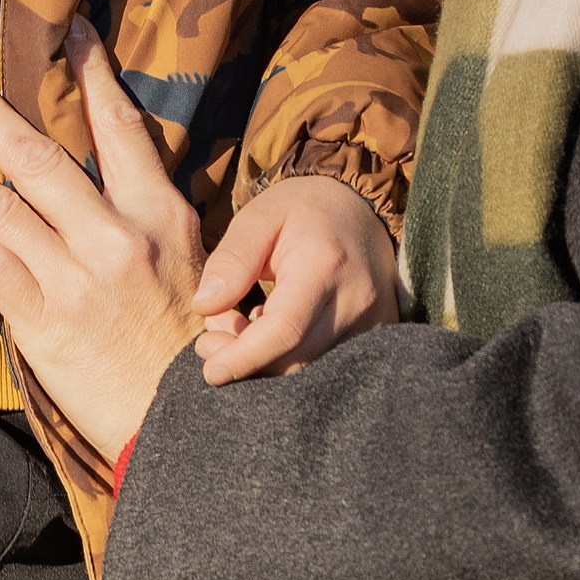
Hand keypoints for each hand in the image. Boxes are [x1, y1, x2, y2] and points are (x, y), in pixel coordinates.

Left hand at [0, 27, 205, 461]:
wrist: (192, 422)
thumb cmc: (188, 341)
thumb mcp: (187, 262)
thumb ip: (142, 216)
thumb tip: (90, 169)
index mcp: (161, 214)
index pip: (119, 126)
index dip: (90, 71)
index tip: (65, 25)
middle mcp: (119, 238)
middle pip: (39, 156)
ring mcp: (81, 281)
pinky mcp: (48, 325)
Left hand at [193, 173, 399, 384]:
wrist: (360, 208)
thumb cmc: (304, 209)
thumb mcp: (259, 217)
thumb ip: (231, 260)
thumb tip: (204, 308)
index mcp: (324, 265)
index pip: (284, 330)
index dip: (244, 358)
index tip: (211, 371)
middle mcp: (356, 300)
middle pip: (295, 360)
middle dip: (245, 362)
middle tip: (210, 339)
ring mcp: (372, 321)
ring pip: (309, 367)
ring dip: (265, 360)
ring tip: (239, 325)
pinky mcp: (375, 333)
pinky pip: (326, 361)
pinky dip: (289, 356)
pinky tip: (270, 329)